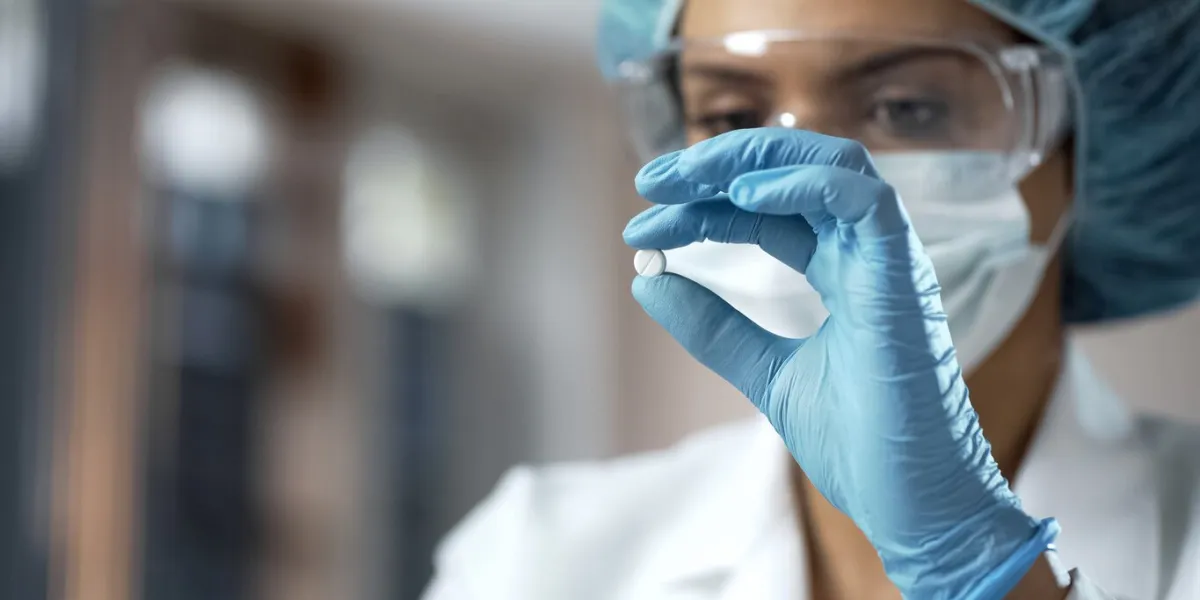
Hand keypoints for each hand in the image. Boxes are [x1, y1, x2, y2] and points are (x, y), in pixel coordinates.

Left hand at [624, 129, 1057, 598]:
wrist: (913, 507)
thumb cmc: (861, 446)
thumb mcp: (766, 374)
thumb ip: (713, 328)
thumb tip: (647, 281)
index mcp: (841, 271)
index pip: (766, 212)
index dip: (704, 206)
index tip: (643, 224)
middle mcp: (866, 255)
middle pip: (793, 173)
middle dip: (717, 166)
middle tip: (651, 180)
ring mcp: (889, 261)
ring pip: (831, 164)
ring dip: (751, 161)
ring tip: (684, 177)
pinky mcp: (904, 278)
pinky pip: (862, 200)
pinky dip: (802, 184)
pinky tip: (742, 195)